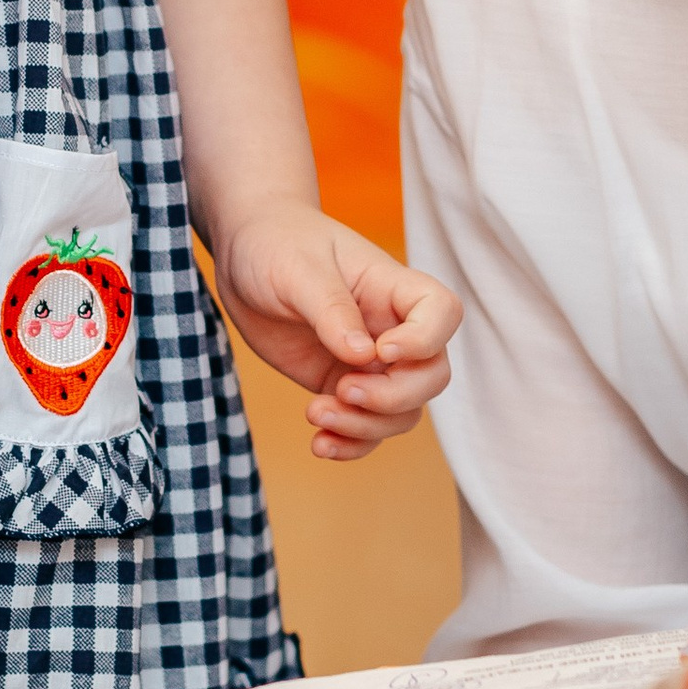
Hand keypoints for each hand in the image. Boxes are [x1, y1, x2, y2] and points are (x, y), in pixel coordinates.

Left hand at [207, 195, 459, 458]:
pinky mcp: (340, 385)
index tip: (381, 350)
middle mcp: (391, 328)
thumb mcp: (297, 269)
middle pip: (431, 375)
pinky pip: (364, 426)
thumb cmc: (276, 244)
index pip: (443, 313)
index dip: (425, 341)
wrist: (244, 254)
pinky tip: (319, 444)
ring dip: (366, 426)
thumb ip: (331, 310)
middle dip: (395, 397)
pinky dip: (349, 444)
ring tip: (315, 413)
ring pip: (401, 411)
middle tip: (343, 389)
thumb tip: (362, 356)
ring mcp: (369, 362)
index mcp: (392, 288)